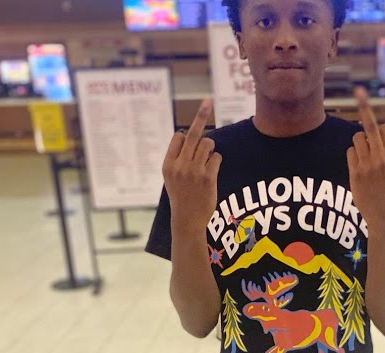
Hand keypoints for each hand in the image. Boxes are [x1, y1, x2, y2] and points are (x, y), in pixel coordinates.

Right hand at [163, 99, 221, 226]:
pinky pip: (217, 157)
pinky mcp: (208, 177)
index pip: (178, 137)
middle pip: (193, 134)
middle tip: (208, 100)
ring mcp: (194, 170)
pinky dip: (217, 160)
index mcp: (167, 164)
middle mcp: (180, 165)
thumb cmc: (181, 198)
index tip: (191, 135)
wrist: (187, 220)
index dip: (186, 137)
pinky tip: (212, 170)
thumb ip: (177, 159)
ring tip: (207, 160)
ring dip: (211, 148)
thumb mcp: (171, 178)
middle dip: (201, 115)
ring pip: (208, 144)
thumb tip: (188, 137)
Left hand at [346, 87, 384, 226]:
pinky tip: (358, 167)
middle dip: (365, 106)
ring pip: (357, 137)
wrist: (384, 213)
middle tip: (359, 90)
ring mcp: (367, 164)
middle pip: (370, 125)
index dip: (380, 126)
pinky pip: (350, 151)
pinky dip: (352, 155)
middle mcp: (382, 157)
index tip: (374, 116)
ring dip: (358, 142)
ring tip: (365, 156)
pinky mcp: (355, 172)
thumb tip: (373, 128)